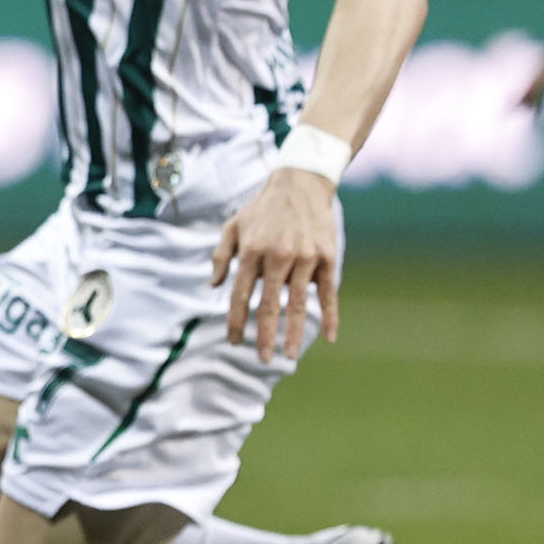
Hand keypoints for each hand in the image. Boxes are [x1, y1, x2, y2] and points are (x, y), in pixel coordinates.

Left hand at [210, 168, 340, 360]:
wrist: (300, 184)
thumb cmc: (262, 209)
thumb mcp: (233, 227)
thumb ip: (220, 256)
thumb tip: (212, 286)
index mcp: (251, 252)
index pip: (240, 295)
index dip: (236, 320)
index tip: (234, 341)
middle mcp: (277, 257)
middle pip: (268, 305)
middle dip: (263, 335)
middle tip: (261, 359)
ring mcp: (304, 258)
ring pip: (298, 304)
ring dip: (294, 333)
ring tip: (289, 356)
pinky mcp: (327, 258)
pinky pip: (329, 293)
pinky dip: (330, 316)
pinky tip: (330, 337)